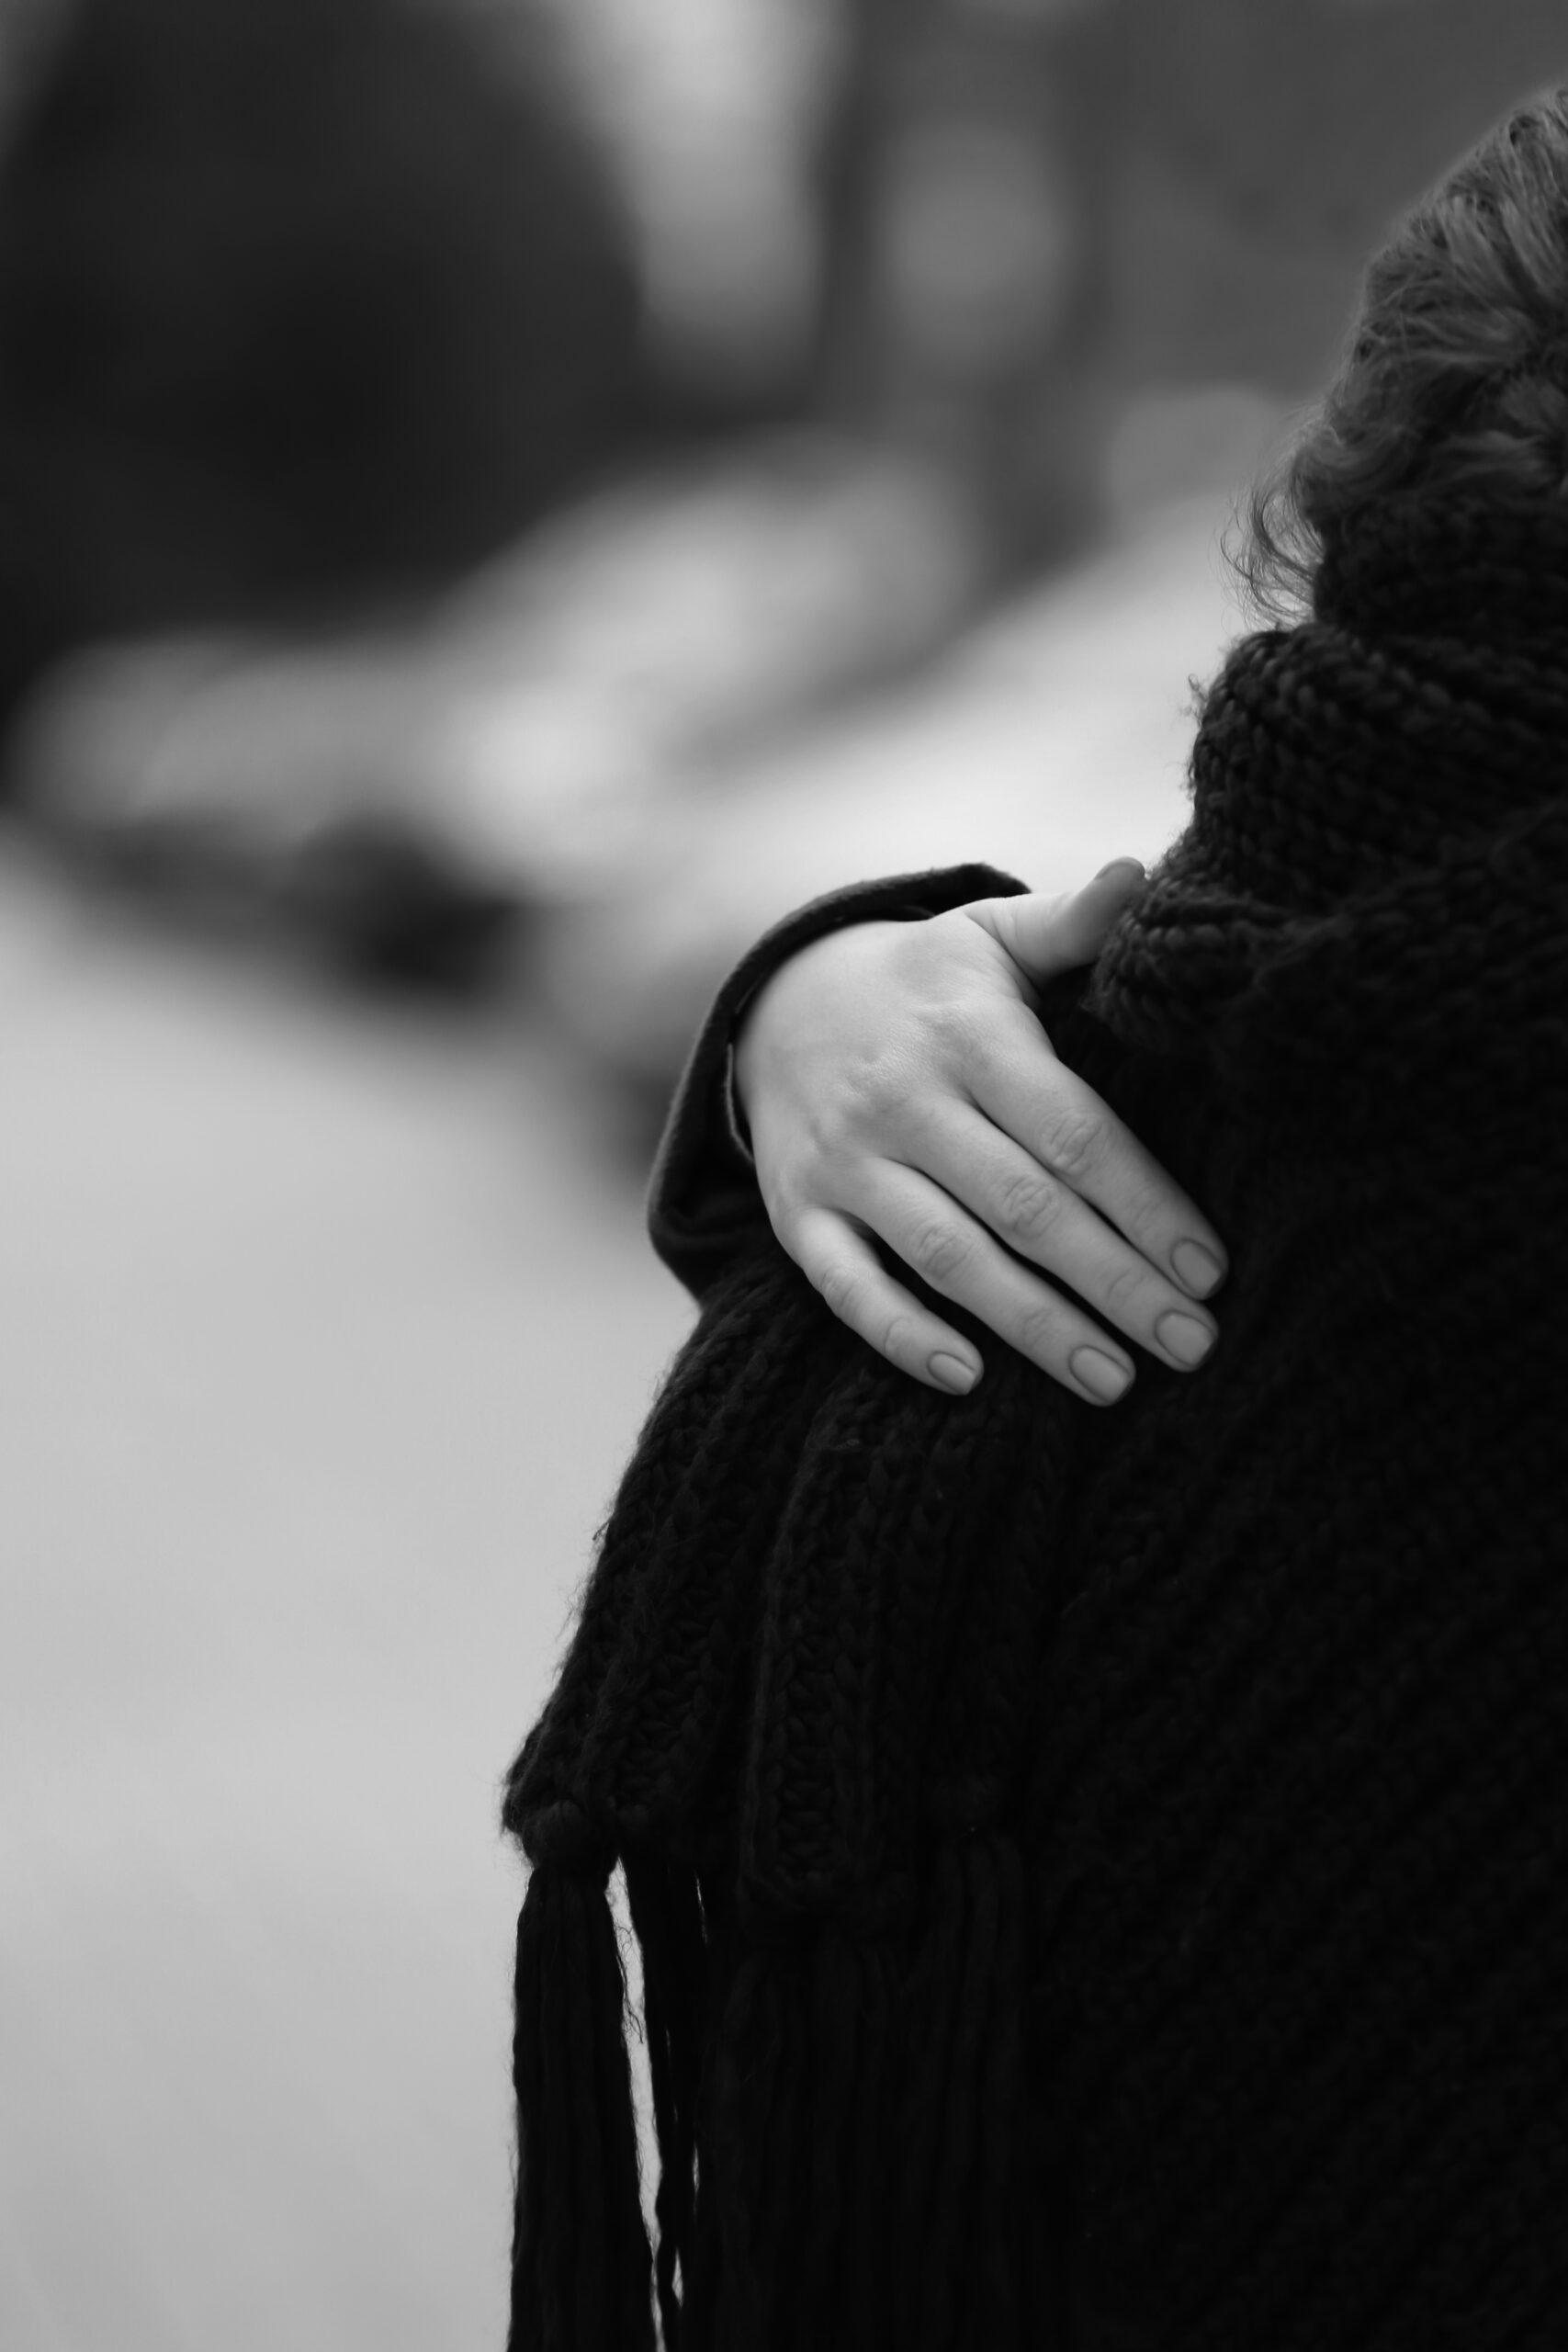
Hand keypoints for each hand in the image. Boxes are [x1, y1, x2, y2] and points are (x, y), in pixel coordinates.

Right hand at [733, 863, 1226, 1401]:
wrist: (777, 999)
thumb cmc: (926, 982)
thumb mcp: (991, 936)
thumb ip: (1072, 922)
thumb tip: (1143, 876)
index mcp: (970, 1036)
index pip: (1072, 1131)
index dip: (1144, 1205)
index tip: (1211, 1271)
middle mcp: (905, 1100)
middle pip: (1024, 1206)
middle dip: (1115, 1283)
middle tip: (1192, 1347)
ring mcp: (845, 1161)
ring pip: (947, 1255)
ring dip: (1032, 1326)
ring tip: (1113, 1380)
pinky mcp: (798, 1212)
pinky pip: (846, 1286)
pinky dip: (901, 1335)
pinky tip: (969, 1378)